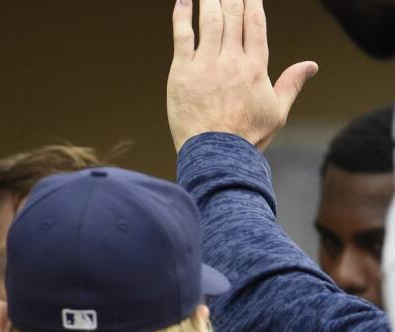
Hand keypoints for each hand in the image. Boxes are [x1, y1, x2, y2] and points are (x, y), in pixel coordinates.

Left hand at [167, 0, 319, 150]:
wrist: (216, 155)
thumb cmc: (247, 137)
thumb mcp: (277, 111)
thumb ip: (291, 84)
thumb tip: (311, 65)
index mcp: (255, 67)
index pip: (255, 24)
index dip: (252, 2)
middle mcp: (232, 60)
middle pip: (233, 17)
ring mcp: (205, 65)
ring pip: (209, 22)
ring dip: (209, 0)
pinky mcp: (181, 74)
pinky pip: (182, 38)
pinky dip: (182, 17)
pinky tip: (183, 0)